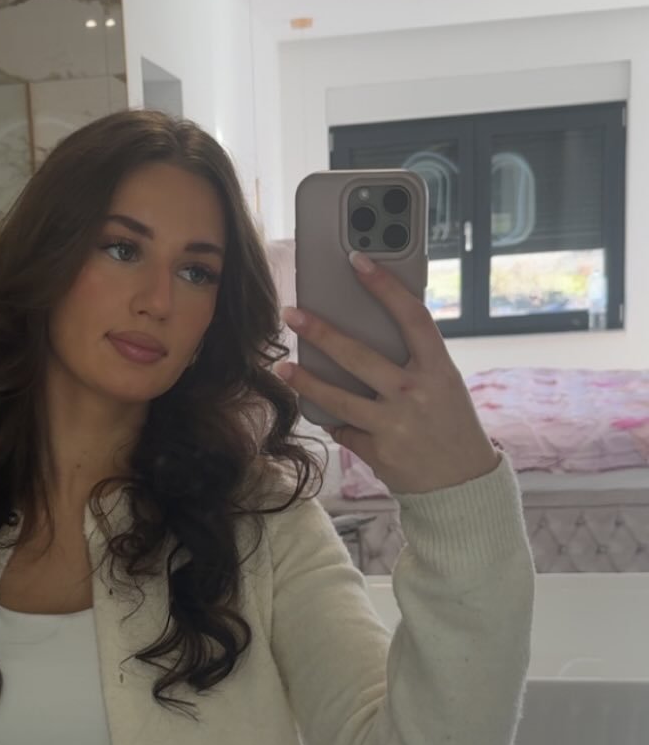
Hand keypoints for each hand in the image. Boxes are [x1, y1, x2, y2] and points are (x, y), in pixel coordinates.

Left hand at [275, 251, 501, 494]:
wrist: (462, 484)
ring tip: (283, 368)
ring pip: (338, 398)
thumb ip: (412, 362)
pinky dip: (335, 423)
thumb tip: (365, 334)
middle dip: (321, 333)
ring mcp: (394, 423)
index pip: (412, 316)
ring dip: (306, 382)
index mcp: (439, 368)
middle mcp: (415, 392)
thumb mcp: (443, 385)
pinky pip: (343, 430)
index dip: (384, 286)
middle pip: (358, 356)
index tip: (357, 260)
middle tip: (292, 314)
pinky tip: (328, 417)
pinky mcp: (377, 450)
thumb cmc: (450, 424)